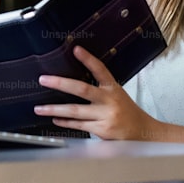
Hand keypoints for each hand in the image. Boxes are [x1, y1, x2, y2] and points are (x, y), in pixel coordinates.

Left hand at [34, 46, 157, 140]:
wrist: (144, 133)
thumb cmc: (127, 113)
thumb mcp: (117, 95)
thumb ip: (100, 89)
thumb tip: (73, 84)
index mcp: (113, 88)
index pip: (100, 70)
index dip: (88, 59)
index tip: (76, 49)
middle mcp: (109, 100)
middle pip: (82, 89)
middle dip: (60, 83)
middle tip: (43, 79)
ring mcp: (106, 116)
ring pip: (75, 111)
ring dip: (54, 109)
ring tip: (39, 108)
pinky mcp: (102, 131)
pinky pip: (79, 125)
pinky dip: (66, 122)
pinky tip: (55, 120)